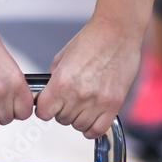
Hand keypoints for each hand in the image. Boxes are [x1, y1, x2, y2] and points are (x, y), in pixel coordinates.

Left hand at [36, 18, 142, 139]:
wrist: (117, 32)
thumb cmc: (90, 40)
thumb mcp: (61, 58)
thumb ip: (52, 81)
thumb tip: (46, 97)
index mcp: (61, 82)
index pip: (43, 113)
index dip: (44, 109)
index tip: (48, 105)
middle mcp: (78, 95)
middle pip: (61, 120)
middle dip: (62, 111)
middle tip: (70, 99)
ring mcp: (97, 101)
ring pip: (79, 126)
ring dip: (78, 118)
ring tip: (83, 104)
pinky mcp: (114, 104)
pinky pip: (98, 130)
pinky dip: (92, 128)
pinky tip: (91, 118)